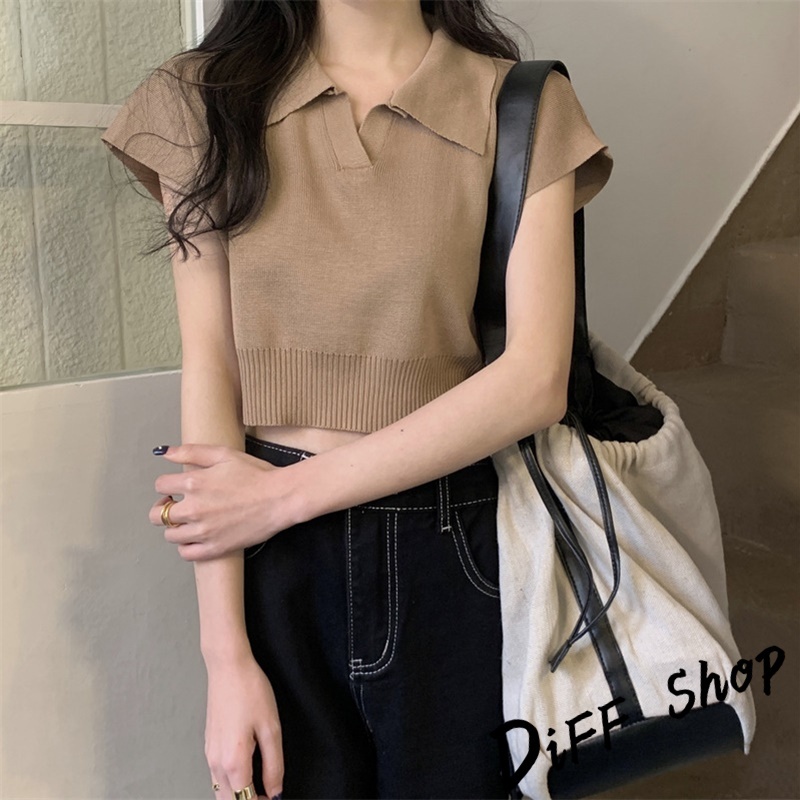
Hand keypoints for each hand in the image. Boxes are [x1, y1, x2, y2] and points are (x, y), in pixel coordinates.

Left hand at [148, 444, 298, 560]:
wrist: (280, 498)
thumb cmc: (256, 475)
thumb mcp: (224, 454)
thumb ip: (191, 452)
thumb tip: (164, 452)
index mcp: (193, 483)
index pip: (160, 485)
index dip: (167, 484)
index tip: (176, 486)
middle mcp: (193, 509)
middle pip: (157, 515)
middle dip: (163, 507)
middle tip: (177, 504)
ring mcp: (203, 531)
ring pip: (170, 535)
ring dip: (176, 526)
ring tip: (191, 520)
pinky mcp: (215, 548)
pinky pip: (186, 553)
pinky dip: (187, 546)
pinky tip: (197, 536)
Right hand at [204, 652, 283, 799]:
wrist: (228, 667)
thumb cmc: (250, 691)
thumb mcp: (271, 727)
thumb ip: (274, 764)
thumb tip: (275, 790)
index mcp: (233, 762)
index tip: (275, 797)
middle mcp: (216, 763)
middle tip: (269, 793)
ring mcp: (209, 754)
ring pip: (220, 791)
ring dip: (238, 794)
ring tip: (260, 785)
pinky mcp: (208, 745)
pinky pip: (216, 776)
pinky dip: (230, 783)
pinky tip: (246, 770)